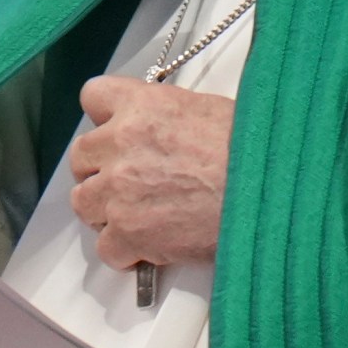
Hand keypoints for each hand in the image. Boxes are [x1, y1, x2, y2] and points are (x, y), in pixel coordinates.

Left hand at [68, 77, 233, 270]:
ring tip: (137, 214)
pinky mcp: (127, 233)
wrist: (267, 193)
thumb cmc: (249, 151)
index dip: (105, 116)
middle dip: (100, 169)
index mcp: (141, 106)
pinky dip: (124, 251)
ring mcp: (119, 191)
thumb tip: (161, 130)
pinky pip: (105, 247)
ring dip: (105, 209)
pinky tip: (148, 245)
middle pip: (81, 157)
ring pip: (83, 203)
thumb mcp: (206, 110)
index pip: (93, 96)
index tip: (117, 129)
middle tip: (129, 179)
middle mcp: (120, 144)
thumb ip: (166, 116)